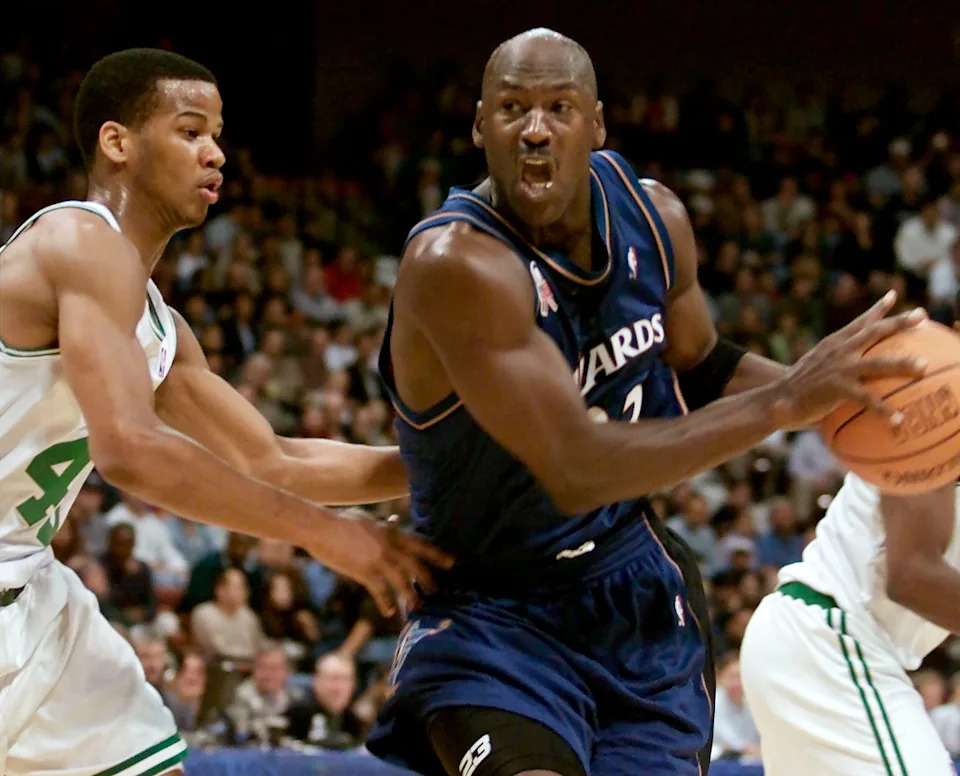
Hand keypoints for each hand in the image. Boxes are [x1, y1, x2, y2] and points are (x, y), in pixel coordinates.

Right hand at [305, 508, 453, 616]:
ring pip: (402, 581)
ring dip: (411, 596)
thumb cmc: (342, 521)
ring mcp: (378, 560)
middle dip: (428, 579)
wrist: (322, 528)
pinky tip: (390, 612)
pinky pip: (380, 591)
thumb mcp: (367, 519)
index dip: (437, 554)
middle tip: (437, 591)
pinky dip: (386, 603)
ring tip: (419, 606)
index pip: (420, 544)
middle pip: (415, 566)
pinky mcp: (365, 572)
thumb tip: (395, 522)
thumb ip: (383, 525)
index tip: (451, 562)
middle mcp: (389, 547)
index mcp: (391, 532)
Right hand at [770, 290, 927, 429]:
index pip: (858, 322)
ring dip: (903, 364)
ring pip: (878, 364)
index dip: (877, 309)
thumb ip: (834, 364)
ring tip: (924, 367)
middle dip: (899, 322)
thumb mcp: (815, 367)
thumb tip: (850, 369)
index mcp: (833, 344)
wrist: (776, 399)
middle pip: (873, 332)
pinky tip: (899, 420)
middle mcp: (839, 351)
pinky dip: (884, 410)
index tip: (894, 296)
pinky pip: (867, 399)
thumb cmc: (797, 387)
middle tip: (922, 316)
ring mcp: (839, 369)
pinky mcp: (837, 389)